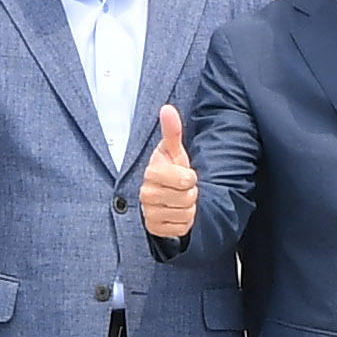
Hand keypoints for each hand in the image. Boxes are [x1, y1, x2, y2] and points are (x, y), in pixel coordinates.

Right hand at [138, 105, 196, 239]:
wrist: (162, 196)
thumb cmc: (169, 171)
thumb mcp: (174, 152)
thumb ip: (172, 131)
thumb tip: (167, 108)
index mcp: (151, 173)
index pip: (185, 179)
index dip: (190, 178)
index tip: (184, 175)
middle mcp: (146, 193)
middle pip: (187, 197)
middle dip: (190, 194)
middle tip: (181, 189)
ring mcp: (148, 212)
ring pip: (186, 214)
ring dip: (188, 208)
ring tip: (178, 200)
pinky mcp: (154, 228)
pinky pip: (181, 227)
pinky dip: (183, 222)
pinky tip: (175, 213)